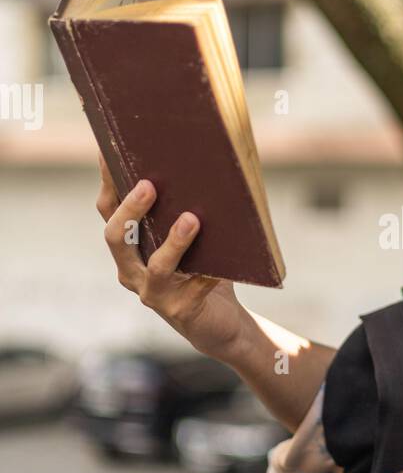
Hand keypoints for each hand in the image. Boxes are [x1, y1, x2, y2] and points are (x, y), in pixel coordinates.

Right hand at [96, 151, 247, 358]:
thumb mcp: (190, 236)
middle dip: (130, 210)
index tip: (109, 151)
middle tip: (148, 185)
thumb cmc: (203, 268)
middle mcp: (131, 270)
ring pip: (156, 267)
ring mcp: (152, 293)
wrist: (218, 321)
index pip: (109, 210)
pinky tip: (224, 264)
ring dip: (174, 242)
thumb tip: (200, 164)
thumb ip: (184, 208)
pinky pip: (193, 289)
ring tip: (191, 220)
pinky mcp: (179, 310)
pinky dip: (209, 273)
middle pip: (117, 237)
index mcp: (128, 246)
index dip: (108, 181)